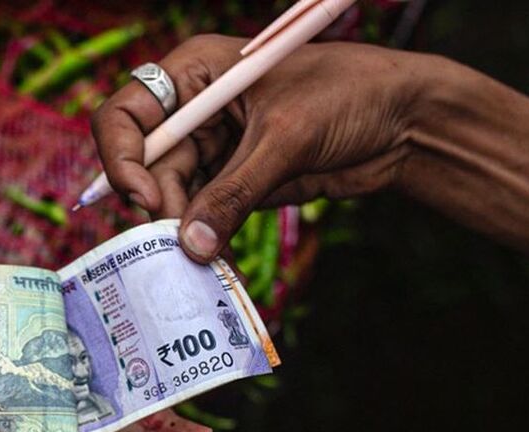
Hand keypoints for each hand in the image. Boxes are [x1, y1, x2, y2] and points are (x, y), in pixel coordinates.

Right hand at [90, 38, 429, 262]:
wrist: (404, 119)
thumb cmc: (348, 95)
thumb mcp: (286, 138)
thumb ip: (234, 192)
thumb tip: (190, 246)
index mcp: (194, 73)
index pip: (127, 114)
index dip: (123, 157)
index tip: (146, 197)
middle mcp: (195, 110)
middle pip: (146, 165)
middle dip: (159, 204)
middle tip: (179, 244)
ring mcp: (215, 148)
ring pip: (173, 196)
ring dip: (181, 230)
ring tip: (200, 260)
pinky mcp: (236, 182)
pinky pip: (204, 216)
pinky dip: (205, 240)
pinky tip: (214, 261)